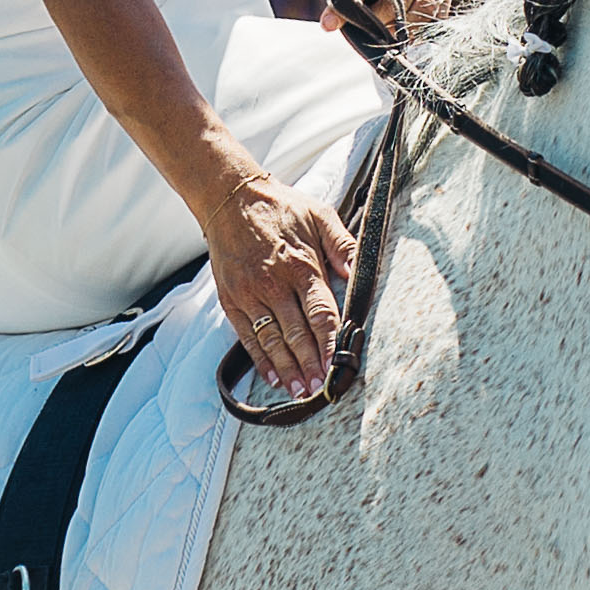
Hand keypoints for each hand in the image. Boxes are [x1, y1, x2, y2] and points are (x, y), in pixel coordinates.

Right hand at [204, 172, 358, 397]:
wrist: (231, 199)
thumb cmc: (281, 208)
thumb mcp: (320, 215)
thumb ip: (343, 245)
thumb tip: (359, 272)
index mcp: (302, 266)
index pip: (321, 314)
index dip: (331, 343)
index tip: (338, 366)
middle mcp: (275, 284)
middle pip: (297, 334)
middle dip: (311, 365)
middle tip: (321, 390)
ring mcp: (250, 294)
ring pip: (272, 340)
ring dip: (287, 369)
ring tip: (299, 391)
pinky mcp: (231, 299)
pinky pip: (246, 336)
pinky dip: (260, 359)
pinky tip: (271, 376)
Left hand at [314, 0, 447, 30]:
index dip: (346, 4)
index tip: (328, 24)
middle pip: (394, 2)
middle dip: (371, 21)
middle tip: (355, 30)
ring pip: (419, 13)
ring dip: (397, 30)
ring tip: (379, 35)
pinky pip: (435, 17)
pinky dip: (417, 30)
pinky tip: (400, 33)